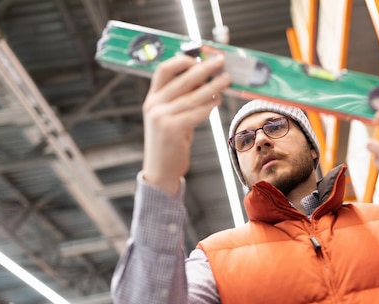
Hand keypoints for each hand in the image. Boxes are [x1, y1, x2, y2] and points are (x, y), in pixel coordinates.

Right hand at [142, 54, 231, 194]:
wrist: (160, 171)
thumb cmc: (170, 144)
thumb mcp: (169, 118)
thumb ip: (181, 101)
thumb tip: (206, 82)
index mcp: (151, 99)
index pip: (163, 70)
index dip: (182, 61)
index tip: (201, 59)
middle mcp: (154, 105)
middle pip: (182, 79)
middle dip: (204, 69)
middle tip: (221, 63)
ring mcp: (161, 117)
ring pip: (193, 96)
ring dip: (213, 86)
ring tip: (227, 81)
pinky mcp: (172, 129)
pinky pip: (195, 112)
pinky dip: (209, 105)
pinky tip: (218, 101)